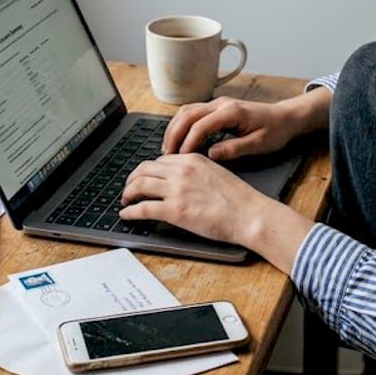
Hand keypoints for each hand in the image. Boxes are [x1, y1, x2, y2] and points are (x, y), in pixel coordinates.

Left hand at [120, 154, 313, 272]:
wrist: (250, 214)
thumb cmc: (239, 199)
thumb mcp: (216, 173)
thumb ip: (196, 172)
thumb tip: (180, 181)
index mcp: (192, 159)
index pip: (160, 160)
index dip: (147, 170)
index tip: (143, 178)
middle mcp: (181, 170)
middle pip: (144, 169)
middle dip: (132, 179)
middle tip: (128, 189)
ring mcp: (177, 190)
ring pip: (139, 185)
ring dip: (127, 194)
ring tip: (125, 201)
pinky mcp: (175, 210)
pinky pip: (143, 208)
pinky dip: (130, 211)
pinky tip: (127, 215)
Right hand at [162, 91, 328, 160]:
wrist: (285, 117)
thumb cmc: (275, 131)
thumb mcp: (259, 144)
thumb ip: (235, 148)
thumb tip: (211, 154)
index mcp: (232, 112)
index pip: (201, 125)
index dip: (188, 142)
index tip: (181, 158)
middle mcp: (221, 104)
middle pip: (187, 114)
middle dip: (174, 134)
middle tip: (166, 155)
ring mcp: (218, 103)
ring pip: (186, 111)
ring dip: (174, 128)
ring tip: (167, 149)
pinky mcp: (216, 107)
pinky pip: (192, 112)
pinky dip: (181, 124)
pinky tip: (177, 139)